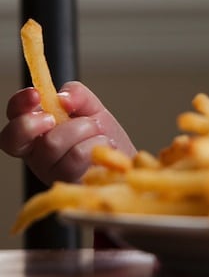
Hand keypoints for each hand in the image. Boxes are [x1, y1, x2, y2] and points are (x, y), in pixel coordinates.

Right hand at [0, 81, 134, 183]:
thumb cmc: (103, 136)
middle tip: (64, 119)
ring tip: (97, 133)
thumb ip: (76, 94)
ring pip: (53, 142)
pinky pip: (77, 155)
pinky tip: (104, 145)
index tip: (35, 95)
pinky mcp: (68, 182)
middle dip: (43, 121)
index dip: (18, 105)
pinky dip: (97, 142)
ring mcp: (50, 171)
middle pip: (21, 136)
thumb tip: (62, 98)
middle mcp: (37, 153)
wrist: (126, 162)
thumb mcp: (91, 107)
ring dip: (85, 129)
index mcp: (37, 131)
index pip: (13, 118)